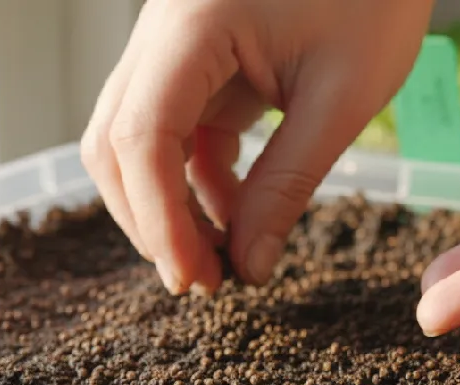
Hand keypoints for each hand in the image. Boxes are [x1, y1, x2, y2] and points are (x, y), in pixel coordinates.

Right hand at [81, 0, 433, 294]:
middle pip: (115, 143)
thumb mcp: (343, 96)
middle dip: (151, 220)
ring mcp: (172, 42)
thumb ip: (289, 185)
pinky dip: (195, 178)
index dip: (160, 221)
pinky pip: (174, 128)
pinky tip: (236, 214)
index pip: (142, 139)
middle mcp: (161, 30)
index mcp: (192, 26)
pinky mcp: (195, 55)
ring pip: (134, 139)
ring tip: (222, 257)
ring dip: (168, 203)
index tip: (196, 280)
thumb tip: (248, 268)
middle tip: (204, 282)